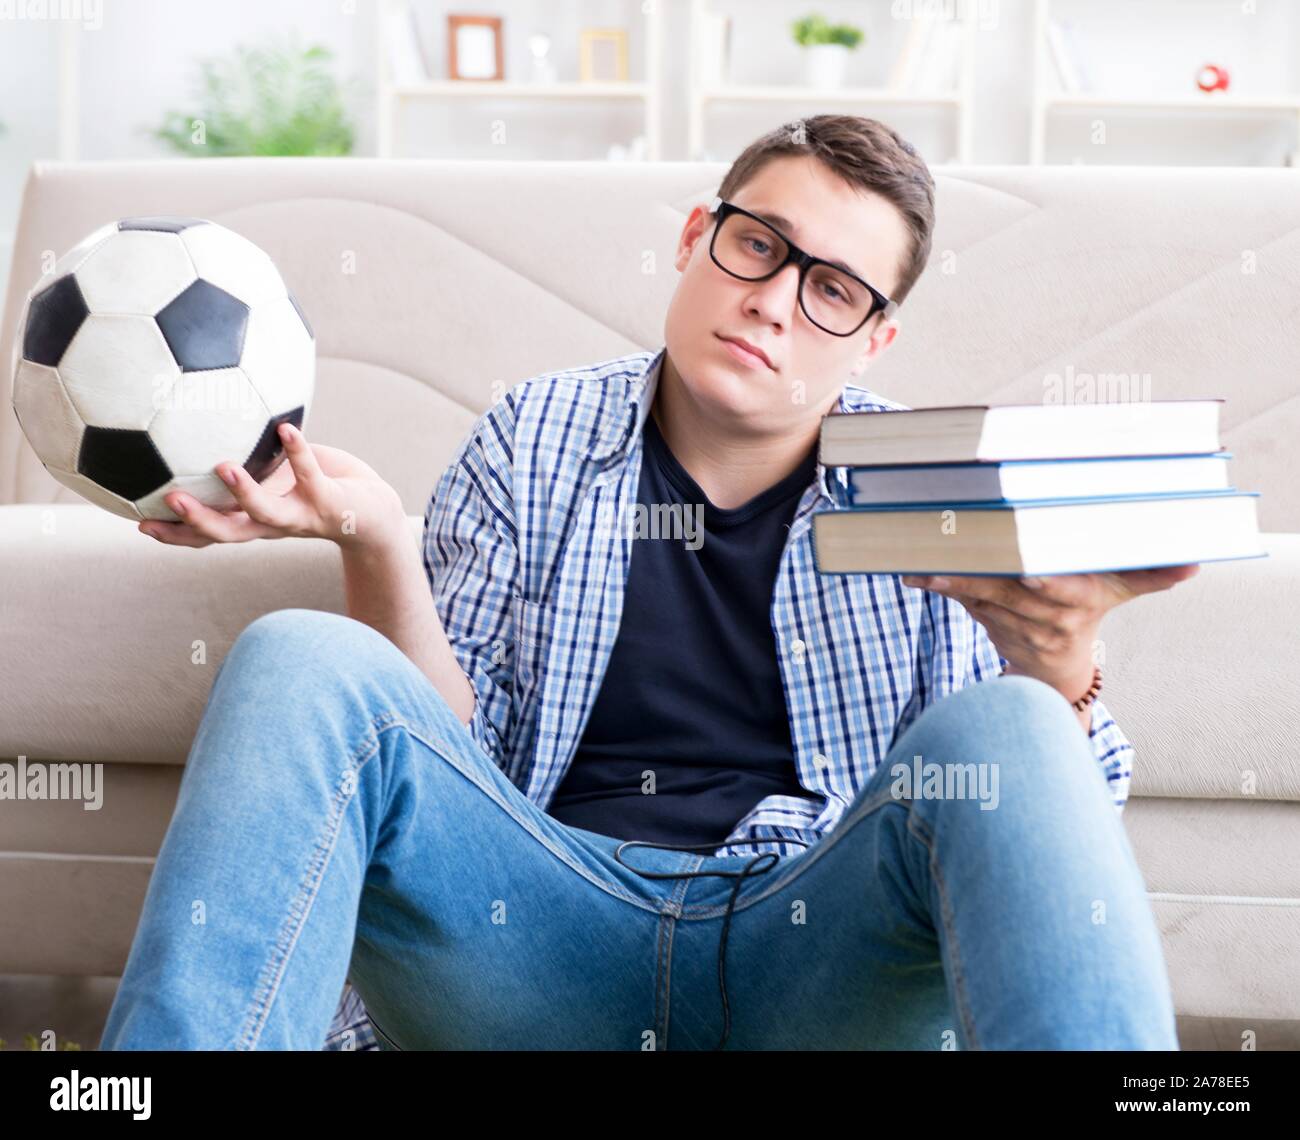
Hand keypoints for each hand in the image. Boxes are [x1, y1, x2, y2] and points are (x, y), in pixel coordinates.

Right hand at [137, 423, 405, 550]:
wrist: (371, 512)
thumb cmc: (315, 488)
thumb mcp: (276, 476)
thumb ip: (248, 461)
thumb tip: (210, 426)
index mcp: (253, 522)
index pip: (207, 534)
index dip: (174, 533)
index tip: (138, 523)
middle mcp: (272, 525)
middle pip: (227, 533)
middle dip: (196, 522)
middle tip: (167, 501)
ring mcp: (300, 516)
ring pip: (267, 512)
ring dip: (244, 492)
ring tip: (223, 466)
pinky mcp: (328, 502)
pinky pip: (310, 474)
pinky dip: (299, 452)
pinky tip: (288, 429)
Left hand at [899, 564, 1201, 696]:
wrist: (1054, 671)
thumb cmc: (1088, 613)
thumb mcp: (1121, 592)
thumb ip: (1151, 574)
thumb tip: (1194, 563)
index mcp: (1076, 603)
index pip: (1060, 592)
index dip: (1045, 583)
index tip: (1029, 571)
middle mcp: (1040, 616)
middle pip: (1006, 591)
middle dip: (977, 576)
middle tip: (946, 561)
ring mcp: (1009, 622)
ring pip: (977, 597)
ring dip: (947, 581)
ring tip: (919, 564)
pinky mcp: (984, 620)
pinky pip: (961, 600)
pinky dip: (937, 584)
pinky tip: (911, 570)